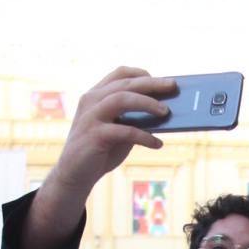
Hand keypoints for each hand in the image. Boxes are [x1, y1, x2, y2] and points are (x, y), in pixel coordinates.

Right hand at [23, 67, 176, 248]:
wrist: (75, 175)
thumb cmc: (101, 150)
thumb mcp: (119, 130)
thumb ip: (135, 118)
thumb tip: (165, 112)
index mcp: (96, 95)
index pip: (119, 74)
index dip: (141, 74)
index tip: (161, 80)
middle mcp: (91, 101)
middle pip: (125, 84)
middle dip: (152, 84)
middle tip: (173, 86)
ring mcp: (91, 117)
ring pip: (121, 100)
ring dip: (147, 103)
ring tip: (166, 112)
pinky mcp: (94, 136)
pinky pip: (124, 131)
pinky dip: (144, 136)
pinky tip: (157, 144)